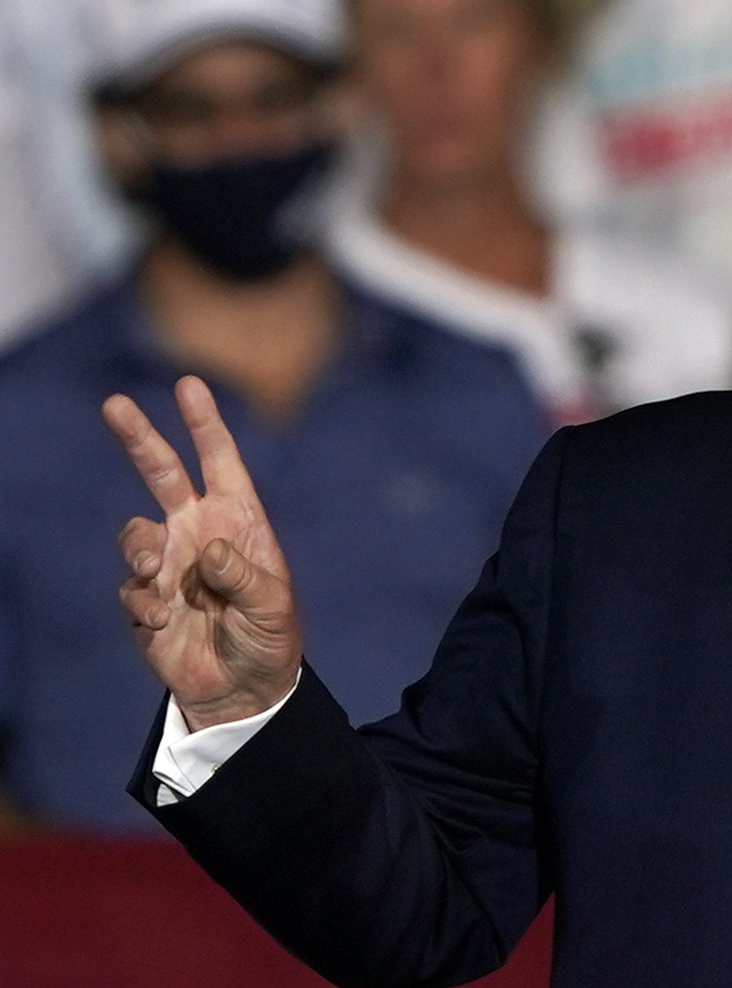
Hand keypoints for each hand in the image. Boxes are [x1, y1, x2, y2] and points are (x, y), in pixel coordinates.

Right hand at [103, 376, 300, 731]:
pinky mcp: (143, 600)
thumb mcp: (273, 607)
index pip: (220, 464)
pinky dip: (144, 602)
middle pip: (161, 474)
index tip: (189, 385)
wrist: (242, 689)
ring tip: (157, 571)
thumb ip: (244, 577)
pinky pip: (131, 589)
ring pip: (134, 532)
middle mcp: (197, 532)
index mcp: (237, 522)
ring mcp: (167, 563)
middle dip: (140, 438)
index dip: (205, 426)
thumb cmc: (269, 640)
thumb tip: (210, 550)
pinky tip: (164, 622)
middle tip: (115, 403)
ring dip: (142, 547)